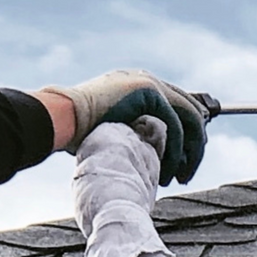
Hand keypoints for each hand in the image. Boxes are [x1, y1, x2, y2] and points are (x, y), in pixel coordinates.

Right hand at [39, 69, 208, 184]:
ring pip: (188, 117)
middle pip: (188, 110)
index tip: (183, 164)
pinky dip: (176, 149)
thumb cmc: (76, 130)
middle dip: (194, 145)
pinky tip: (168, 169)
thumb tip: (149, 151)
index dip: (186, 136)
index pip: (176, 107)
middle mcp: (147, 80)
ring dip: (190, 150)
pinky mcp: (148, 91)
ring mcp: (149, 82)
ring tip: (181, 177)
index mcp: (137, 87)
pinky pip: (175, 122)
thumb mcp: (112, 130)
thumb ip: (134, 132)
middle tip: (186, 173)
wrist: (61, 117)